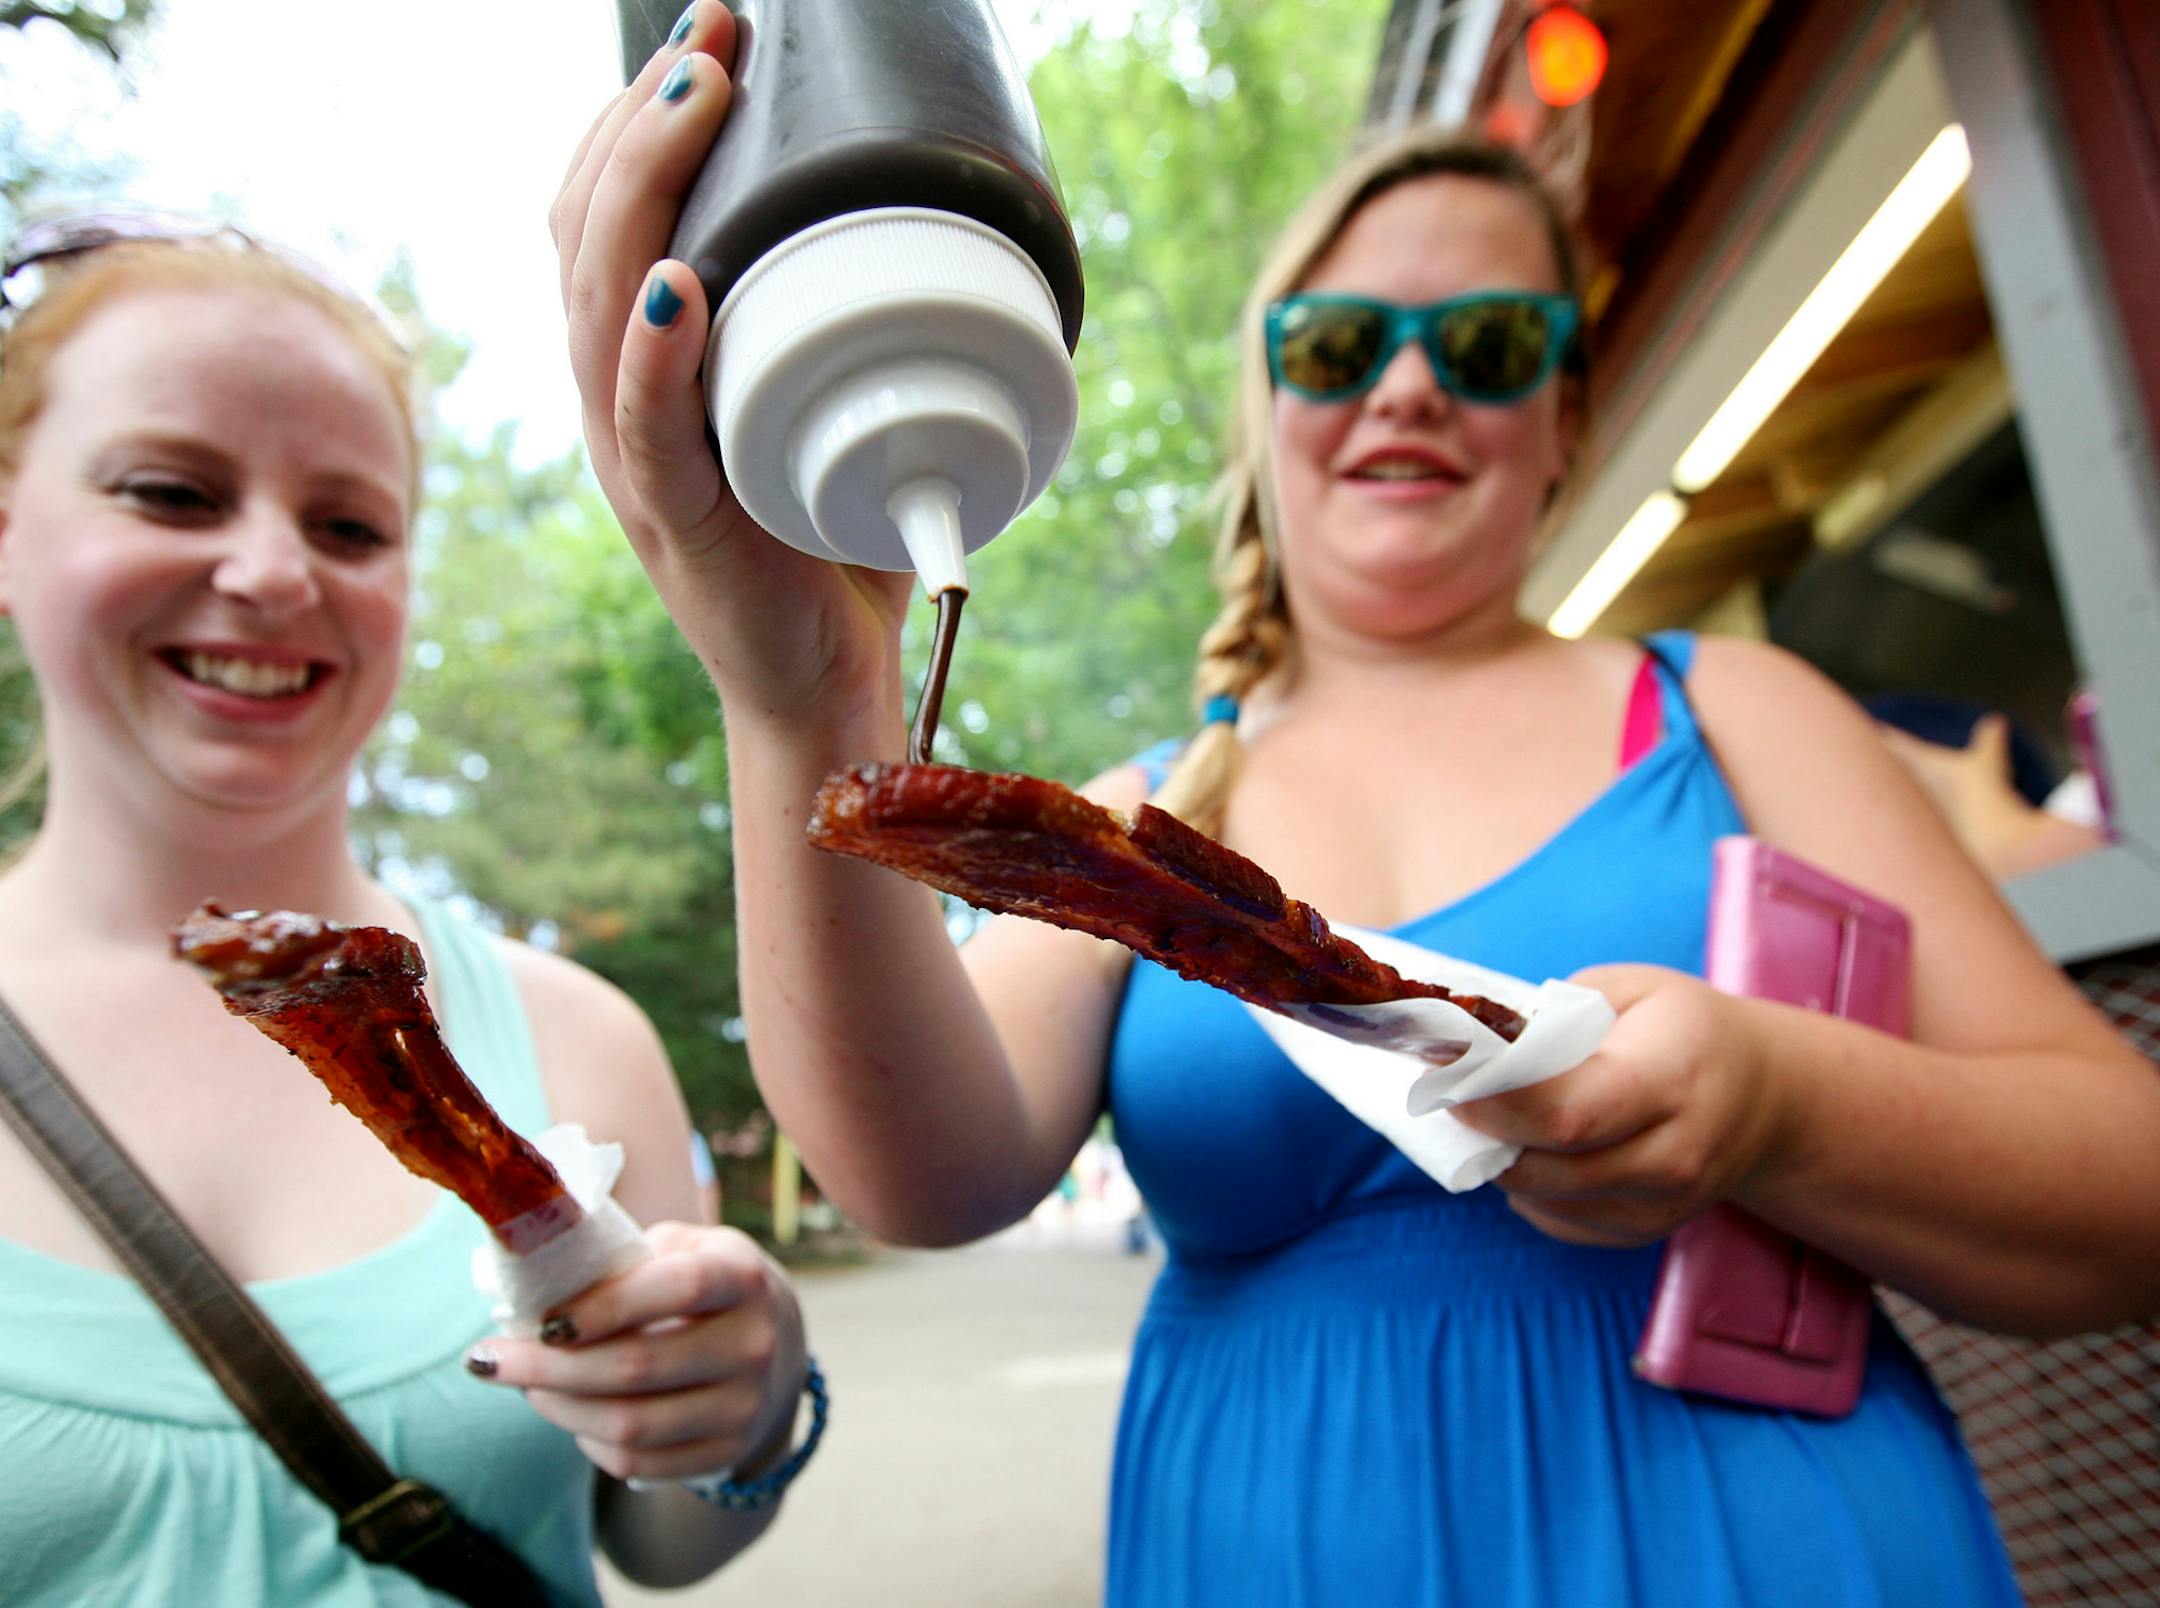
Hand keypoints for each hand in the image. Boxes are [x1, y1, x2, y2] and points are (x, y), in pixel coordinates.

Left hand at [468, 1221, 808, 1481]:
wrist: (776, 1344)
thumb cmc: (703, 1285)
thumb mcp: (683, 1248)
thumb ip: (623, 1258)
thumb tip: (531, 1284)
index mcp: (742, 1276)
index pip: (678, 1289)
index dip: (606, 1305)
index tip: (540, 1320)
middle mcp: (754, 1342)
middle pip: (638, 1367)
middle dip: (548, 1367)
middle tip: (488, 1359)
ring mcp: (745, 1405)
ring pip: (630, 1424)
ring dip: (558, 1408)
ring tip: (523, 1387)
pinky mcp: (727, 1451)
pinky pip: (638, 1462)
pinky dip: (589, 1442)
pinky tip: (571, 1415)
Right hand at [548, 1, 912, 723]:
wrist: (820, 690)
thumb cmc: (831, 547)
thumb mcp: (826, 413)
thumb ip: (843, 337)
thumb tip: (946, 233)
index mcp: (642, 370)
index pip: (601, 220)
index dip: (637, 121)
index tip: (714, 40)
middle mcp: (617, 404)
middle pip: (585, 235)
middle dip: (641, 119)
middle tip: (715, 36)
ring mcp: (636, 464)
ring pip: (599, 305)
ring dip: (643, 191)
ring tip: (697, 101)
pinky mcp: (678, 525)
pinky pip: (646, 430)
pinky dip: (655, 354)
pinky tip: (675, 286)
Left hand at [1452, 965, 1783, 1246]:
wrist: (1765, 1096)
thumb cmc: (1683, 1027)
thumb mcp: (1631, 991)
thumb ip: (1558, 1016)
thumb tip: (1477, 1042)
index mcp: (1671, 1080)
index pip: (1567, 1114)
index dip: (1494, 1101)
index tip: (1444, 1071)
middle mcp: (1673, 1156)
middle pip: (1547, 1166)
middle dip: (1484, 1130)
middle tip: (1446, 1091)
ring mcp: (1662, 1204)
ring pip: (1544, 1198)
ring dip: (1500, 1159)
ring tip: (1485, 1112)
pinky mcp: (1644, 1231)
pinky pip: (1558, 1219)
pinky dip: (1529, 1186)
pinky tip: (1531, 1145)